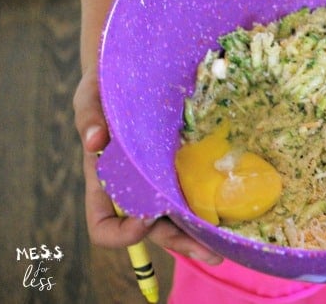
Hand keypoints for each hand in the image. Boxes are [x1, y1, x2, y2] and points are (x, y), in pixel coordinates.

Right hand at [73, 65, 222, 263]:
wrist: (135, 72)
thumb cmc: (106, 88)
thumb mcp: (91, 95)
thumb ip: (89, 115)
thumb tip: (95, 142)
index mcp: (107, 182)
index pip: (105, 225)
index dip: (123, 232)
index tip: (146, 216)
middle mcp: (137, 190)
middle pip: (154, 231)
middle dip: (180, 243)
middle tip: (210, 253)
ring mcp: (164, 180)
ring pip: (181, 217)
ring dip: (201, 235)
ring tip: (226, 245)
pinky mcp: (187, 165)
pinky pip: (198, 190)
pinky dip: (213, 203)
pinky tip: (236, 211)